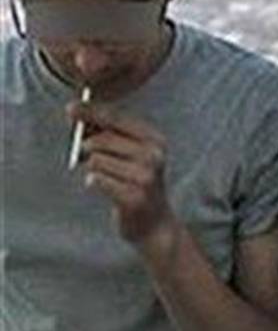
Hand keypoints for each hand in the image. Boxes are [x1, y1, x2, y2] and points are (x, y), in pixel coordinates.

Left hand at [69, 101, 181, 261]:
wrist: (154, 222)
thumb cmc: (137, 184)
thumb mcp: (132, 153)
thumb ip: (111, 133)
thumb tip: (80, 113)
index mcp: (155, 139)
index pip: (117, 118)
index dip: (91, 112)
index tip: (70, 108)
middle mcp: (153, 155)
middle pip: (102, 139)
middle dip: (88, 148)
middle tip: (88, 157)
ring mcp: (145, 176)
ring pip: (96, 160)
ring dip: (93, 168)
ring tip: (105, 177)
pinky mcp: (133, 196)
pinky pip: (96, 179)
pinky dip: (93, 182)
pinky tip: (106, 187)